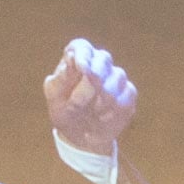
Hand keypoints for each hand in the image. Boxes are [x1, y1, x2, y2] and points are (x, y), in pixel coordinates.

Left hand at [43, 38, 136, 153]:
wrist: (81, 137)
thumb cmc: (65, 112)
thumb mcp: (55, 99)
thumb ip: (60, 79)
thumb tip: (70, 61)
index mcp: (77, 59)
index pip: (81, 46)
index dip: (83, 54)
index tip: (82, 67)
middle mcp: (99, 63)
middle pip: (103, 59)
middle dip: (91, 83)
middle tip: (76, 103)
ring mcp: (116, 77)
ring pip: (117, 78)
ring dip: (100, 101)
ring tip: (89, 113)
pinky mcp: (129, 92)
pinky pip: (126, 96)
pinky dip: (113, 110)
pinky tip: (102, 118)